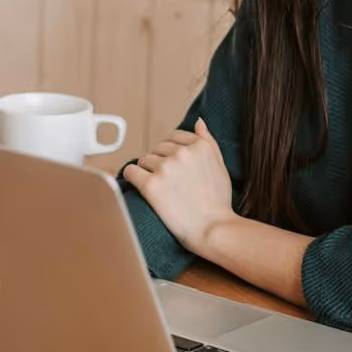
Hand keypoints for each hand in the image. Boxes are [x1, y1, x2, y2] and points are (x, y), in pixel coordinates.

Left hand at [121, 119, 234, 258]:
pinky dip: (132, 177)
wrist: (213, 230)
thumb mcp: (220, 166)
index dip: (171, 152)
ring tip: (160, 189)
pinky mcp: (151, 184)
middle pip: (157, 148)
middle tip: (168, 182)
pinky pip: (131, 171)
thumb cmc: (218, 202)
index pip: (173, 137)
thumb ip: (209, 141)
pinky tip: (141, 186)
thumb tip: (199, 121)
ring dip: (147, 171)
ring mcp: (166, 168)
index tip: (173, 167)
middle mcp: (182, 153)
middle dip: (159, 161)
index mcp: (200, 146)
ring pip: (144, 160)